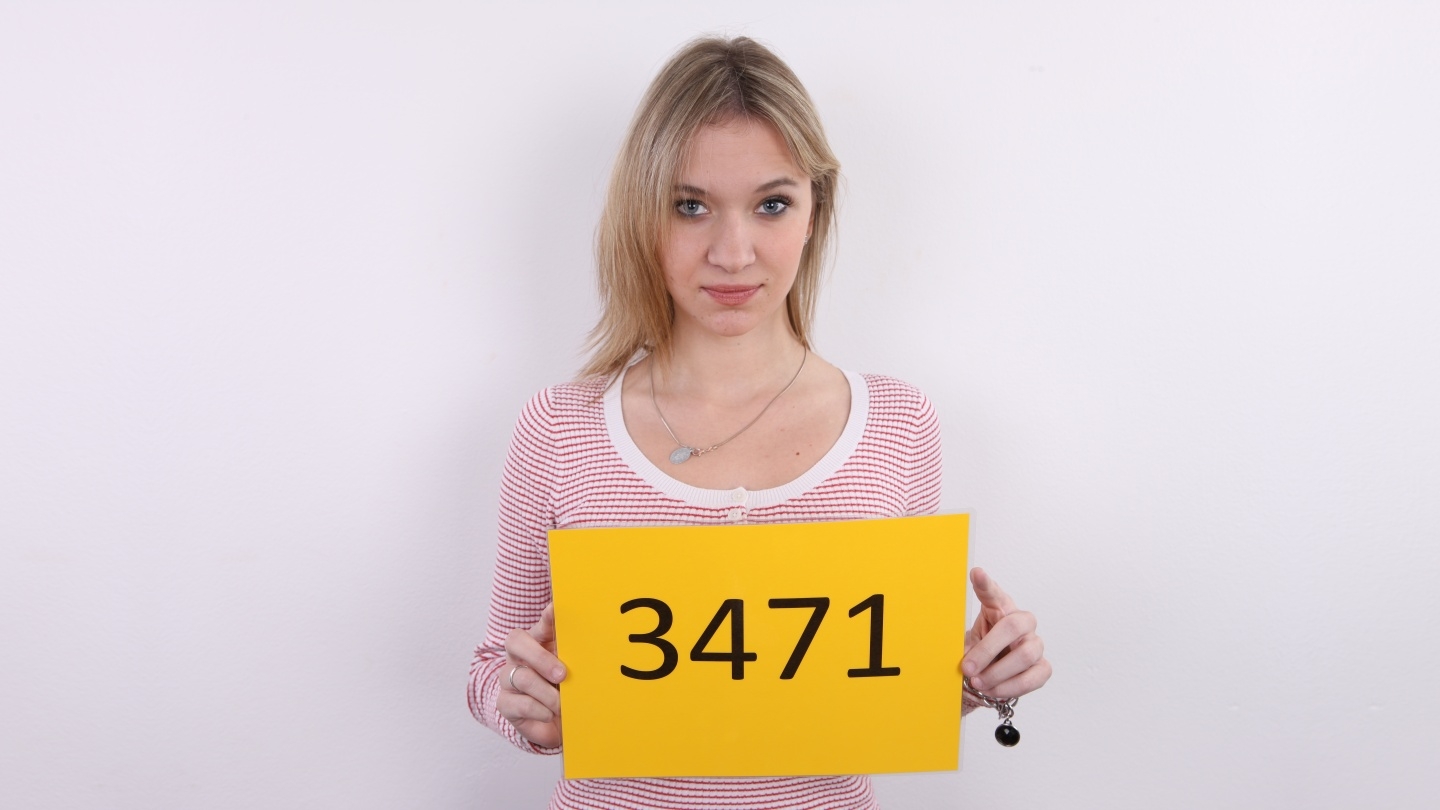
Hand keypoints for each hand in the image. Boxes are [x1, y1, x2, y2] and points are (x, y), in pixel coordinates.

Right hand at [497, 604, 566, 747]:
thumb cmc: (565, 689)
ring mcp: (509, 678)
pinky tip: (549, 714)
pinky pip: (518, 704)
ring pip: (522, 677)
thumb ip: (576, 654)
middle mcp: (519, 655)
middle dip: (541, 658)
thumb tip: (593, 635)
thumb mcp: (573, 670)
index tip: (556, 609)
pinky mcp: (505, 703)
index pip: (542, 623)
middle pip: (517, 642)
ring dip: (547, 693)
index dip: (548, 616)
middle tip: (562, 675)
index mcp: (539, 641)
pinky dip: (538, 710)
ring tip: (561, 704)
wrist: (556, 722)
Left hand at [960, 567, 1050, 699]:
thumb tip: (958, 655)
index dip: (985, 584)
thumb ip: (963, 645)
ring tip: (979, 683)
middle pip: (1013, 627)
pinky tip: (994, 690)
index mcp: (999, 609)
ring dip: (998, 673)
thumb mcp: (966, 644)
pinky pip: (1033, 677)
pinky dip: (1011, 687)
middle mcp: (1021, 622)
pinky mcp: (1042, 667)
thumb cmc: (979, 652)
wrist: (989, 673)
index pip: (993, 593)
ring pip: (1025, 655)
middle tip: (966, 668)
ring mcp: (1035, 643)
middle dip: (987, 650)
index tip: (976, 574)